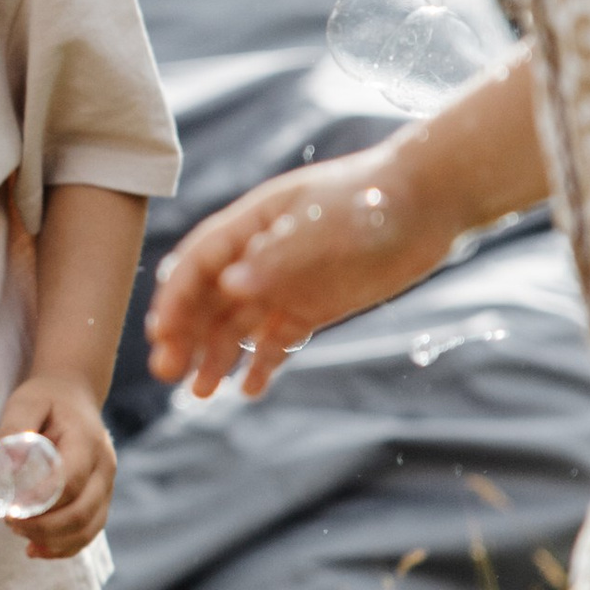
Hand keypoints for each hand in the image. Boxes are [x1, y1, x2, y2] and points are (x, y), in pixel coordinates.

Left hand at [0, 374, 114, 560]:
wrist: (74, 396)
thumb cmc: (46, 399)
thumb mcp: (25, 402)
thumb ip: (14, 430)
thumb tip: (3, 467)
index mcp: (87, 442)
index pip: (69, 482)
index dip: (39, 501)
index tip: (9, 508)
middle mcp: (104, 467)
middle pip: (81, 512)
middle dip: (42, 526)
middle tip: (8, 521)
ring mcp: (107, 486)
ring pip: (88, 528)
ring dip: (51, 540)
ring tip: (18, 532)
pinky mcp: (100, 500)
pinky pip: (88, 533)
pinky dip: (63, 548)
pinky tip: (35, 550)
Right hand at [145, 148, 446, 402]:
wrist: (429, 201)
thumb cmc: (371, 197)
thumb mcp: (322, 224)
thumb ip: (277, 257)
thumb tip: (230, 288)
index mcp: (250, 223)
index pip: (198, 263)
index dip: (175, 297)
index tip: (161, 333)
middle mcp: (259, 255)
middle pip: (209, 298)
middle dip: (185, 333)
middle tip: (167, 371)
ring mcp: (286, 282)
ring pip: (237, 324)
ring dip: (215, 355)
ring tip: (201, 392)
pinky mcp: (313, 305)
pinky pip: (278, 340)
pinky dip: (262, 363)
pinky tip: (249, 389)